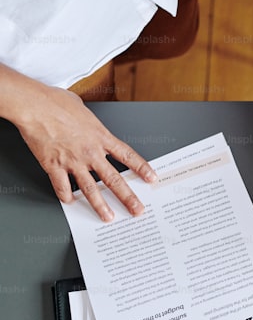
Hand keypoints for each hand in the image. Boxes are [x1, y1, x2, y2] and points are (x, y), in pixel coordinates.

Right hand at [16, 84, 156, 221]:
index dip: (142, 169)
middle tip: (137, 210)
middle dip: (128, 197)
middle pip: (114, 179)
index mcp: (101, 137)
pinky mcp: (54, 166)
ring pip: (91, 189)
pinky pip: (62, 186)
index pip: (128, 156)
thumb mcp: (82, 108)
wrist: (34, 106)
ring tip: (108, 217)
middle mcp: (90, 152)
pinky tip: (70, 201)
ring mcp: (73, 161)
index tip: (152, 178)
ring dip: (100, 205)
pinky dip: (66, 195)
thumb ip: (89, 121)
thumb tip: (87, 121)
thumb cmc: (55, 101)